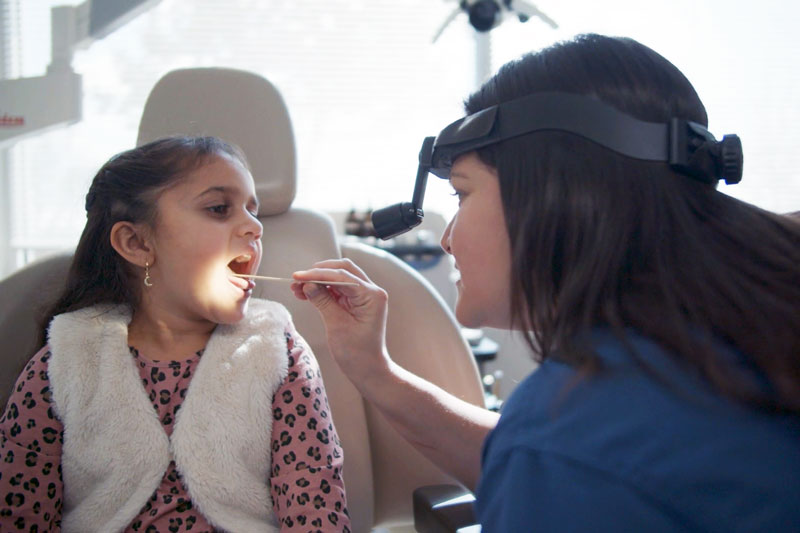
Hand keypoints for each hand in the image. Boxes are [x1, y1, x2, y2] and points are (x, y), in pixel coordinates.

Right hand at [291, 259, 390, 384]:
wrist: (368, 370)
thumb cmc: (357, 352)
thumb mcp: (337, 325)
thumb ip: (323, 301)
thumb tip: (307, 284)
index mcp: (372, 295)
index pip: (342, 276)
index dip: (317, 274)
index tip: (297, 276)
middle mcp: (371, 291)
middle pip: (342, 270)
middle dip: (318, 273)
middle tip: (297, 280)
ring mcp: (364, 296)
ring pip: (338, 278)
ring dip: (317, 281)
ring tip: (296, 288)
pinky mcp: (356, 302)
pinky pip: (337, 289)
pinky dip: (322, 290)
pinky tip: (305, 294)